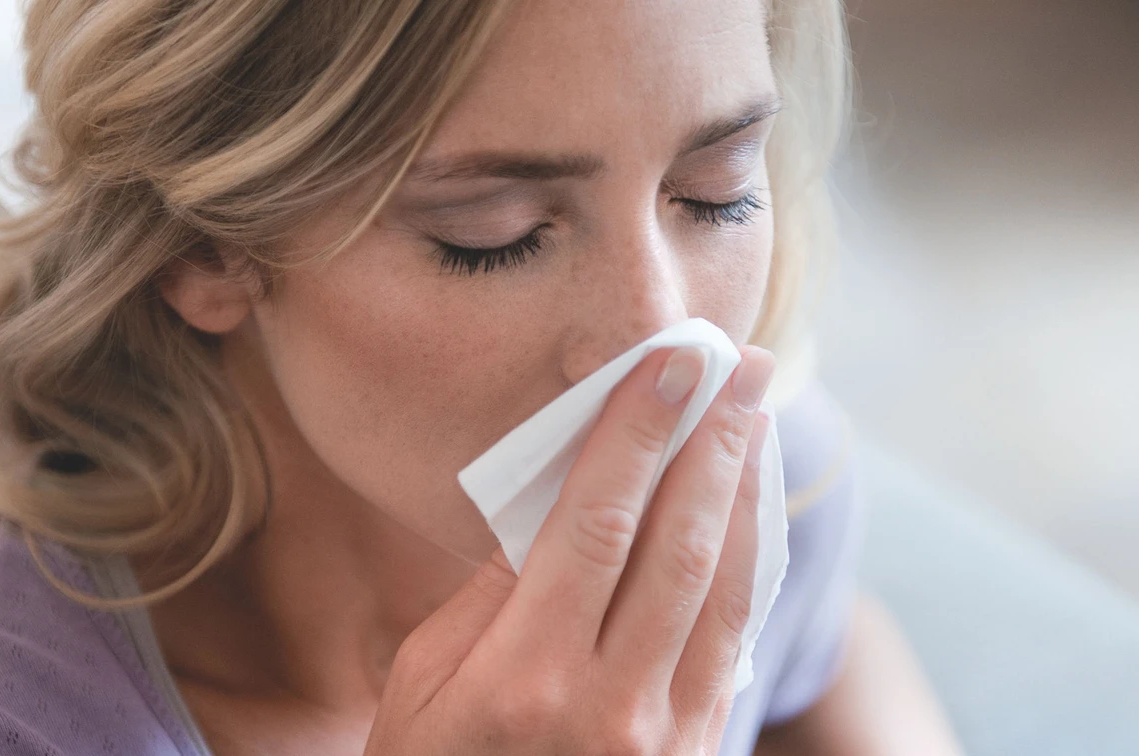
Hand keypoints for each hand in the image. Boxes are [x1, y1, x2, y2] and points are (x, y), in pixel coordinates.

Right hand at [365, 346, 775, 754]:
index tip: (669, 364)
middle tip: (740, 365)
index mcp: (523, 678)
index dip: (637, 434)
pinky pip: (733, 642)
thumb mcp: (421, 687)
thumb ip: (488, 599)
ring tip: (757, 417)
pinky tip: (749, 513)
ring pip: (723, 589)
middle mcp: (608, 704)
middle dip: (713, 441)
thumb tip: (550, 510)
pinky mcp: (695, 751)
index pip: (597, 524)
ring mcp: (664, 736)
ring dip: (745, 492)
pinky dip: (747, 566)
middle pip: (678, 544)